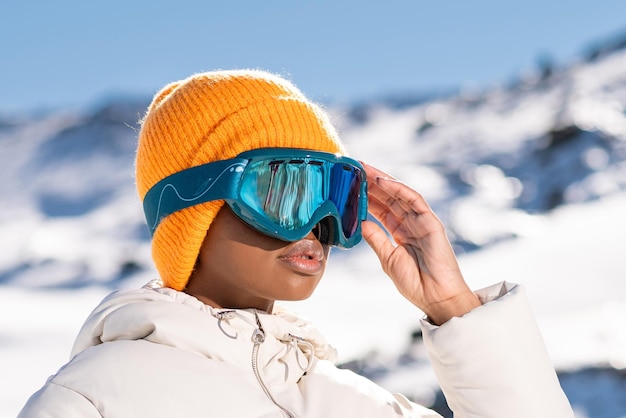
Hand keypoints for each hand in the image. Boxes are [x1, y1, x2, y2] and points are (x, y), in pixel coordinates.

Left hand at [361, 162, 480, 324]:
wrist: (436, 298)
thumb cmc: (415, 284)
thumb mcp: (388, 258)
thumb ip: (376, 238)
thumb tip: (360, 222)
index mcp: (401, 233)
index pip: (381, 209)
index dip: (367, 197)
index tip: (350, 186)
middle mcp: (411, 224)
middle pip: (389, 198)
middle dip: (371, 184)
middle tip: (354, 169)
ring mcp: (422, 222)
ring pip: (400, 195)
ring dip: (382, 181)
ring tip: (364, 170)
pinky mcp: (431, 222)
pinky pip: (414, 200)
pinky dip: (398, 189)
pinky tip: (383, 181)